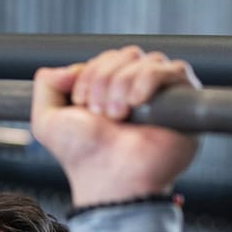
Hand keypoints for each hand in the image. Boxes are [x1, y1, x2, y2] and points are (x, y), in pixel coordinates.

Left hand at [31, 47, 200, 207]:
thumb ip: (46, 84)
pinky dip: (148, 80)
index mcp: (111, 88)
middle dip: (105, 80)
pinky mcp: (185, 102)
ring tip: (117, 116)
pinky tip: (136, 104)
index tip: (82, 105)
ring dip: (123, 85)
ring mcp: (162, 95)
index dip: (91, 73)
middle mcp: (138, 89)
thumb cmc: (82, 156)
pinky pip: (174, 69)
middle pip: (127, 53)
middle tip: (100, 114)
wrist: (107, 178)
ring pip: (148, 60)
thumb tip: (69, 67)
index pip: (108, 56)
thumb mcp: (46, 120)